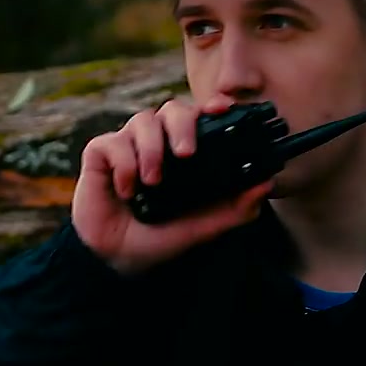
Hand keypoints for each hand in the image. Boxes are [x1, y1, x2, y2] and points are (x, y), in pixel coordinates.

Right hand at [71, 97, 273, 274]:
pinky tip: (128, 190)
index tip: (223, 109)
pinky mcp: (100, 154)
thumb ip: (234, 208)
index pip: (199, 117)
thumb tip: (265, 185)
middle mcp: (157, 142)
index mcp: (182, 151)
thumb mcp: (202, 226)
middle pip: (173, 109)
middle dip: (183, 125)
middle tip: (187, 153)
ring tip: (153, 180)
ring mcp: (128, 145)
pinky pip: (114, 143)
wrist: (117, 259)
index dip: (211, 106)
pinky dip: (124, 165)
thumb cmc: (158, 238)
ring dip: (152, 149)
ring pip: (143, 120)